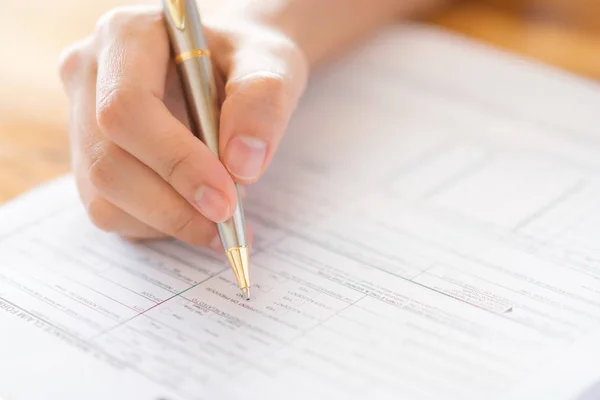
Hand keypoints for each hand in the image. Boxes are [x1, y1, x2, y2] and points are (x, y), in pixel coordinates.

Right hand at [58, 5, 307, 247]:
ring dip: (168, 221)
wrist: (228, 66)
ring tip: (221, 216)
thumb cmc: (245, 58)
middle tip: (228, 222)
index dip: (176, 162)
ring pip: (104, 198)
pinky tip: (196, 211)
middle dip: (172, 207)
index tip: (226, 198)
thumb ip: (263, 101)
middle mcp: (90, 77)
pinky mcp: (91, 160)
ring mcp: (82, 122)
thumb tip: (241, 165)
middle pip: (107, 162)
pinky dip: (159, 226)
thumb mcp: (272, 62)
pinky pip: (111, 212)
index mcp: (126, 37)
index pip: (126, 108)